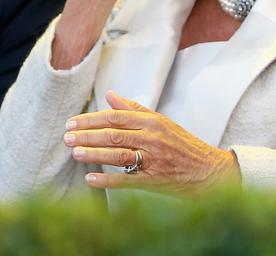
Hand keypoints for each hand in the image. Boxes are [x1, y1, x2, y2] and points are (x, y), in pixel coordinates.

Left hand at [65, 91, 238, 193]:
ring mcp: (153, 159)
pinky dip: (107, 179)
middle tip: (66, 137)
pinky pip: (127, 179)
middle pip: (113, 134)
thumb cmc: (183, 145)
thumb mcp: (161, 122)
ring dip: (93, 153)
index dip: (91, 119)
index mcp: (153, 122)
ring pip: (117, 154)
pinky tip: (90, 179)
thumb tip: (110, 95)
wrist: (208, 170)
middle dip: (87, 135)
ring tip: (74, 153)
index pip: (116, 116)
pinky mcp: (154, 179)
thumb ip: (134, 109)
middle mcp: (152, 138)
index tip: (72, 122)